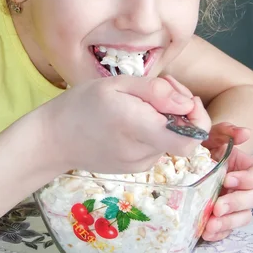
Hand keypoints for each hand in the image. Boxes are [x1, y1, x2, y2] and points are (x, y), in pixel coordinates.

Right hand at [42, 75, 210, 174]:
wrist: (53, 139)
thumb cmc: (82, 105)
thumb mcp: (116, 85)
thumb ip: (155, 92)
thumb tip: (187, 104)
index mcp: (137, 127)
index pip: (189, 139)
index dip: (199, 119)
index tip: (186, 99)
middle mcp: (141, 152)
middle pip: (183, 136)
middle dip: (182, 110)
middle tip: (163, 87)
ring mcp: (138, 165)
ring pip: (170, 140)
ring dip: (166, 119)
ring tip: (141, 100)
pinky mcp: (133, 168)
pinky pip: (155, 146)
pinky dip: (153, 130)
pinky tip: (133, 116)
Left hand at [201, 123, 252, 241]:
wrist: (185, 161)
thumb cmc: (203, 146)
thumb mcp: (211, 135)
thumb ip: (226, 130)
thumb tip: (245, 133)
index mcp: (246, 166)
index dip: (249, 179)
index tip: (228, 179)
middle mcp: (244, 187)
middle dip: (237, 203)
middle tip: (218, 206)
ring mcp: (235, 204)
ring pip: (243, 218)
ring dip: (228, 223)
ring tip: (210, 225)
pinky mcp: (223, 218)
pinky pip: (227, 231)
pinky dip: (218, 233)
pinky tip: (205, 233)